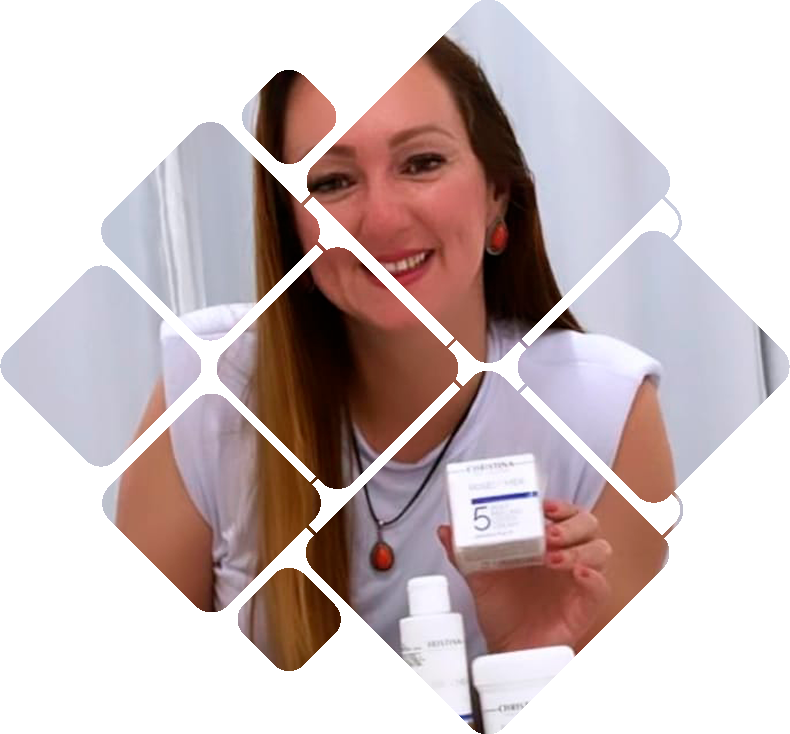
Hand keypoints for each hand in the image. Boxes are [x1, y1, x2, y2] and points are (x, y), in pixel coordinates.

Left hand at [437, 499, 610, 652]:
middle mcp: (567, 554)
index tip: (543, 506)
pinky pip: (602, 586)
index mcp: (546, 541)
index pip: (565, 511)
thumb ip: (463, 553)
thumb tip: (445, 529)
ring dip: (579, 548)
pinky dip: (594, 577)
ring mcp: (579, 578)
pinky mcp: (587, 604)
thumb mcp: (478, 577)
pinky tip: (578, 575)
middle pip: (588, 523)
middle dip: (570, 524)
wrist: (507, 648)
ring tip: (551, 559)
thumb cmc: (500, 607)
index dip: (560, 505)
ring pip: (600, 548)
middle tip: (548, 535)